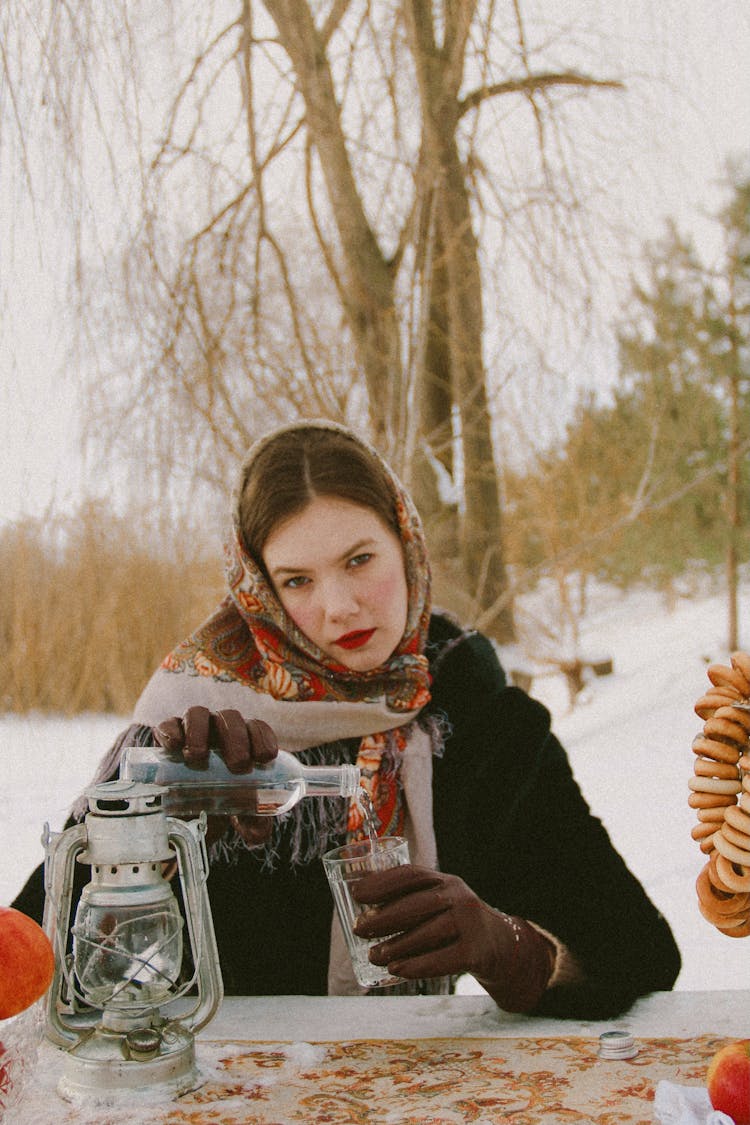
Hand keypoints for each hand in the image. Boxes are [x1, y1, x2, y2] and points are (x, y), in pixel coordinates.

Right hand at [153, 706, 278, 846]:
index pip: (257, 728)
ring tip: (198, 757)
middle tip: (237, 765)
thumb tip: (258, 832)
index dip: (262, 738)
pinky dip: (171, 731)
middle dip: (236, 738)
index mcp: (244, 742)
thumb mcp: (240, 816)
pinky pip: (168, 725)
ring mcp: (192, 731)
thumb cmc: (220, 804)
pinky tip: (174, 746)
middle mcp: (219, 731)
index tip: (265, 758)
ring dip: (200, 732)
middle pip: (230, 718)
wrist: (185, 814)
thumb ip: (254, 822)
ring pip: (198, 714)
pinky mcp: (167, 738)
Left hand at [352, 865, 555, 1011]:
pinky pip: (443, 959)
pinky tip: (397, 970)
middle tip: (358, 929)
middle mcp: (459, 897)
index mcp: (445, 881)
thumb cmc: (456, 923)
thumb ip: (407, 897)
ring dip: (396, 945)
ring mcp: (470, 923)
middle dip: (384, 917)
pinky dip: (417, 965)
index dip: (382, 882)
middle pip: (418, 904)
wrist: (501, 947)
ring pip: (428, 932)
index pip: (412, 875)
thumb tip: (358, 891)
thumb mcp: (438, 903)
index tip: (356, 894)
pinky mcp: (477, 951)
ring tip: (373, 955)